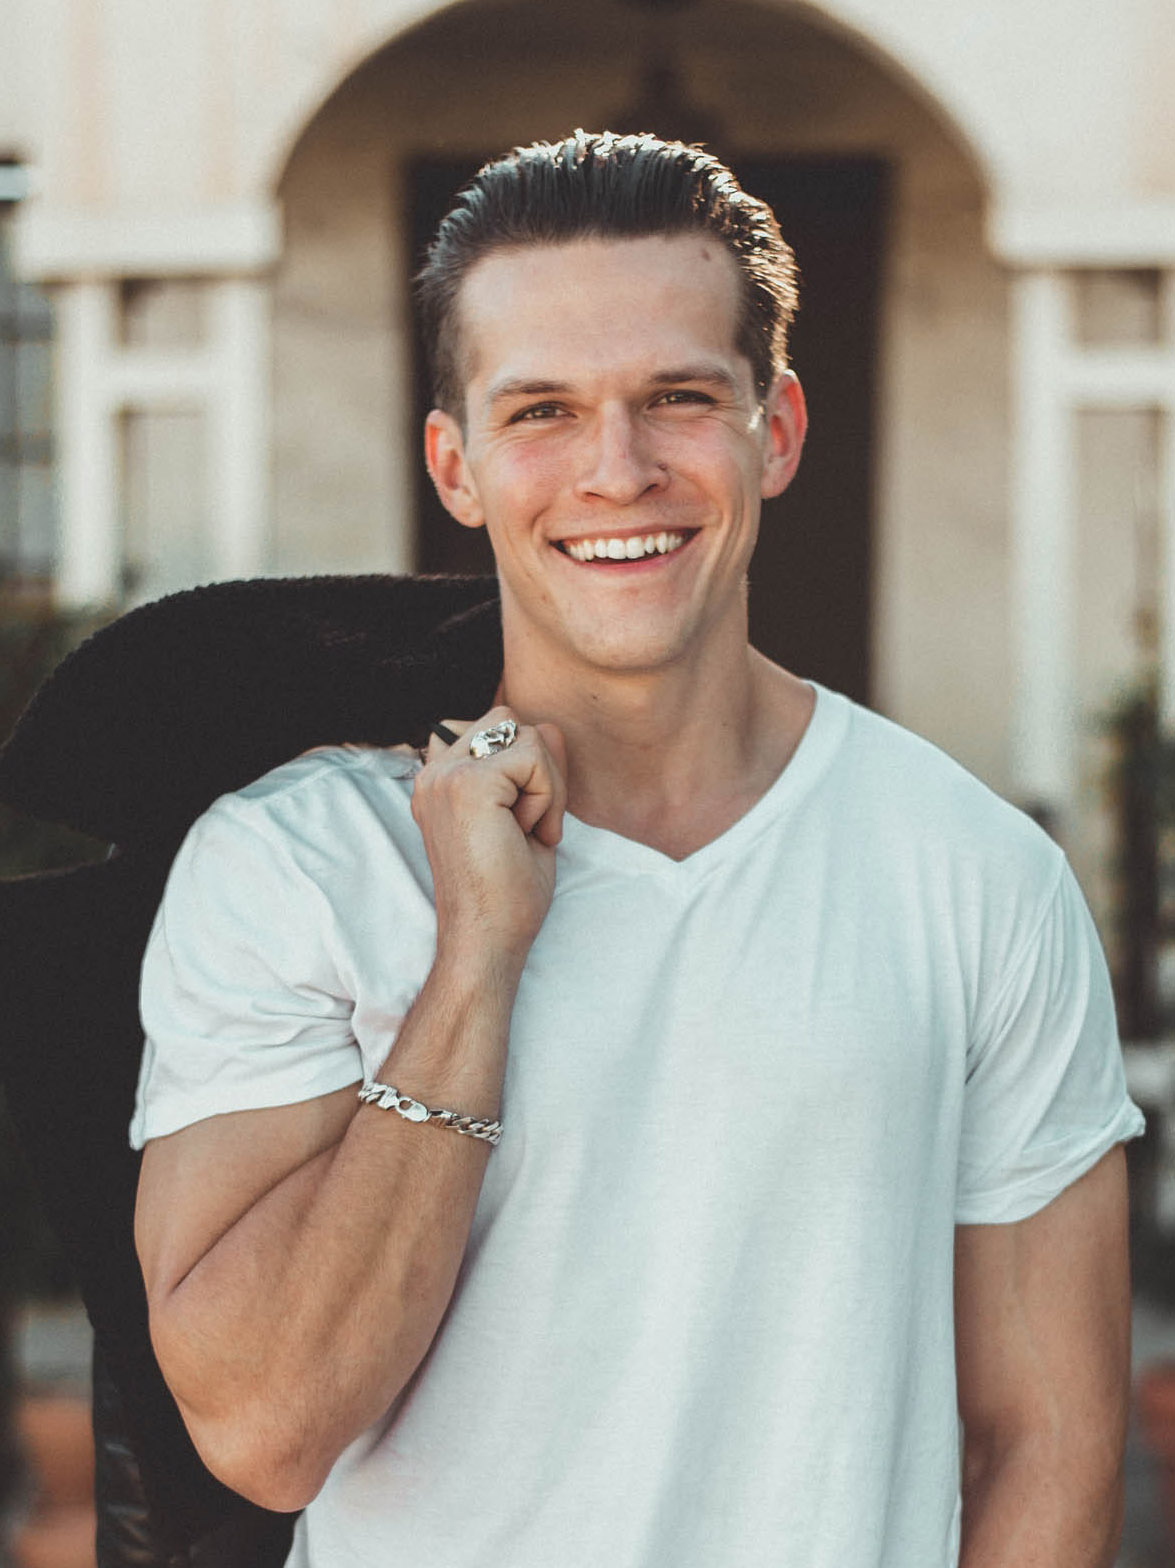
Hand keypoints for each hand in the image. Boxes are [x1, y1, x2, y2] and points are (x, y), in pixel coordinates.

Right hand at [410, 706, 567, 967]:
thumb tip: (551, 726)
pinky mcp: (468, 784)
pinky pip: (534, 757)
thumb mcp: (528, 816)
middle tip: (528, 825)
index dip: (527, 771)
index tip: (518, 825)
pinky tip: (527, 835)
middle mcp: (435, 772)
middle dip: (538, 769)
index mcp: (440, 779)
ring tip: (525, 833)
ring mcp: (446, 775)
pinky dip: (548, 798)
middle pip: (510, 723)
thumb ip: (535, 768)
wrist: (487, 939)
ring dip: (545, 786)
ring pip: (527, 736)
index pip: (497, 731)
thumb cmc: (507, 892)